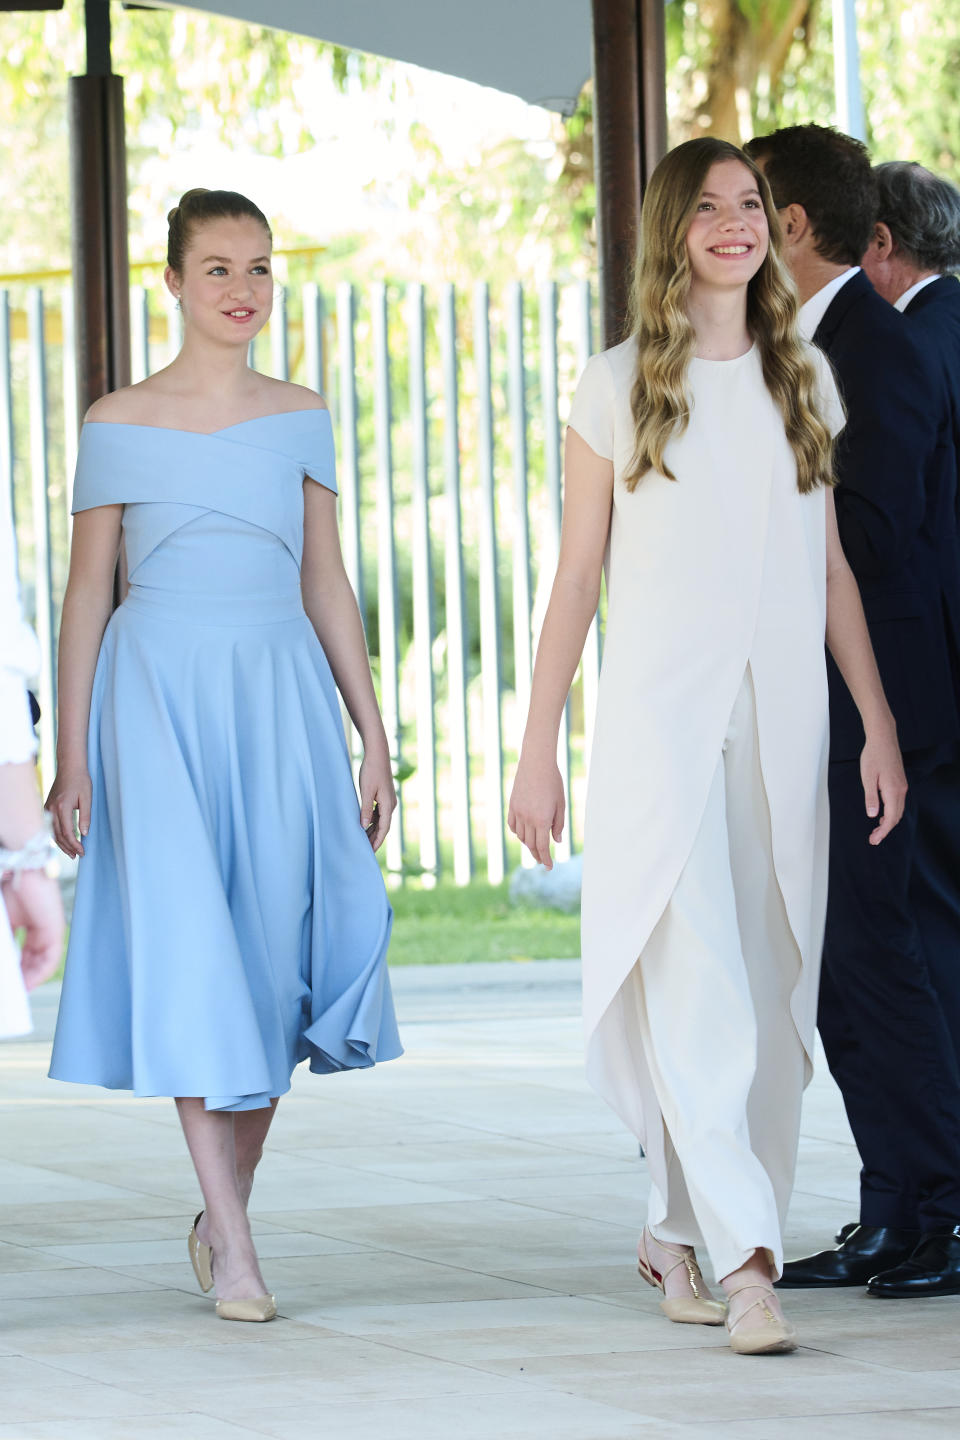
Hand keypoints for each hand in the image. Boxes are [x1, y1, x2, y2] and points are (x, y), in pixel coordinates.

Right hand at [2, 870, 64, 989]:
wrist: (20, 866)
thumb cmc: (7, 885)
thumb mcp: (2, 920)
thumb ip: (3, 941)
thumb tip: (4, 965)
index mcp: (22, 922)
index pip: (18, 953)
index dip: (12, 970)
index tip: (7, 983)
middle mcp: (37, 927)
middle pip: (29, 961)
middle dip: (19, 978)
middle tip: (11, 993)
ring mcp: (47, 928)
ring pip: (40, 962)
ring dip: (28, 980)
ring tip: (17, 993)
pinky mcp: (55, 929)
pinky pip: (50, 959)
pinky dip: (39, 974)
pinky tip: (27, 984)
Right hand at [45, 765, 91, 858]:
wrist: (69, 767)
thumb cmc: (81, 781)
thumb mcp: (87, 798)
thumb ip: (86, 816)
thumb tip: (85, 833)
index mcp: (63, 807)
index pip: (67, 832)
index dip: (75, 844)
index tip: (83, 851)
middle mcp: (52, 809)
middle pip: (58, 835)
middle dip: (68, 847)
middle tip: (78, 856)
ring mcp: (47, 808)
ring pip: (52, 832)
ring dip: (61, 844)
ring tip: (71, 853)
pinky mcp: (47, 807)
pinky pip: (49, 826)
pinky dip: (56, 836)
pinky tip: (63, 842)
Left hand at [358, 750, 396, 852]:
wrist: (378, 754)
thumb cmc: (371, 771)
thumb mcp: (366, 791)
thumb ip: (365, 810)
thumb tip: (364, 826)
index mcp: (388, 805)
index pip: (384, 828)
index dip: (377, 841)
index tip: (371, 851)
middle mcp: (391, 804)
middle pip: (383, 826)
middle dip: (375, 838)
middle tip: (365, 849)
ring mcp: (388, 800)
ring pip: (381, 820)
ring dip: (373, 829)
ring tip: (363, 839)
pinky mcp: (384, 796)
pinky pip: (379, 812)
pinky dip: (372, 820)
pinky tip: (364, 823)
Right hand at [508, 751, 564, 868]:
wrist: (536, 763)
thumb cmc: (553, 782)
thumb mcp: (560, 804)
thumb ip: (558, 824)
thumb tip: (556, 841)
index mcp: (542, 820)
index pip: (542, 847)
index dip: (546, 859)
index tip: (549, 867)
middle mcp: (527, 818)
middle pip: (531, 844)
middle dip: (538, 854)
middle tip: (543, 860)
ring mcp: (517, 812)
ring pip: (520, 836)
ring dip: (528, 844)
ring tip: (535, 846)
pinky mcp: (512, 805)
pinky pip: (512, 825)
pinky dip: (517, 833)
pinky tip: (523, 834)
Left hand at [860, 723, 907, 844]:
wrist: (883, 738)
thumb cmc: (873, 756)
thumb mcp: (867, 777)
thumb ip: (870, 797)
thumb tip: (872, 815)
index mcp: (893, 790)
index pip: (890, 818)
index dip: (883, 832)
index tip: (873, 840)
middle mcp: (901, 790)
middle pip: (896, 816)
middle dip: (885, 830)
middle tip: (873, 839)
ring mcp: (902, 786)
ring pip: (898, 810)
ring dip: (888, 821)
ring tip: (876, 830)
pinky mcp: (900, 782)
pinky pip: (897, 802)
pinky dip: (891, 812)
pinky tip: (881, 814)